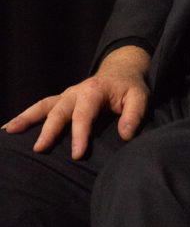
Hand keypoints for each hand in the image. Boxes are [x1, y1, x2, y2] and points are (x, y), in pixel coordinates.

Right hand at [2, 45, 150, 158]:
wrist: (120, 71)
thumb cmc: (129, 87)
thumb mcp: (140, 97)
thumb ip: (134, 115)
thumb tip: (126, 135)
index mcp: (94, 91)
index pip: (84, 114)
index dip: (80, 134)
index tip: (77, 155)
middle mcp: (75, 92)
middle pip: (58, 110)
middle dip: (48, 129)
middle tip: (39, 149)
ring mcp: (66, 96)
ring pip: (43, 106)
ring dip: (26, 118)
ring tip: (9, 132)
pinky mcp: (61, 101)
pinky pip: (40, 108)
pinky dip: (25, 117)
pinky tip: (10, 129)